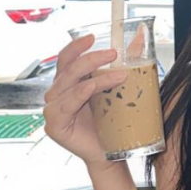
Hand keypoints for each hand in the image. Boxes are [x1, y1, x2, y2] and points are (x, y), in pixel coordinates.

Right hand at [43, 34, 127, 165]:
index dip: (76, 46)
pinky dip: (79, 94)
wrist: (110, 152)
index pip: (66, 59)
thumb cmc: (111, 122)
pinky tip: (91, 88)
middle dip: (92, 58)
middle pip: (69, 69)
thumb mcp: (117, 88)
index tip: (92, 37)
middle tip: (113, 53)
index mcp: (68, 83)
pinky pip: (66, 104)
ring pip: (71, 85)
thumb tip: (138, 38)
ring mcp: (53, 110)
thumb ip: (123, 62)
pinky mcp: (55, 125)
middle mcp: (57, 94)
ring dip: (95, 77)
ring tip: (119, 75)